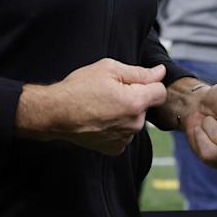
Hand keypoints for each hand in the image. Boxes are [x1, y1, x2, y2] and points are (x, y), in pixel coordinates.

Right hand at [16, 59, 166, 155]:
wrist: (56, 113)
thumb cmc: (79, 89)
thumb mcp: (110, 69)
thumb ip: (140, 72)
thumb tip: (160, 72)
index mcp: (135, 102)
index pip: (161, 91)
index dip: (150, 82)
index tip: (135, 81)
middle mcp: (134, 124)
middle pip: (146, 106)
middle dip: (135, 97)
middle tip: (111, 91)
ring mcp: (124, 138)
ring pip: (135, 119)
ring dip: (125, 112)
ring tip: (103, 105)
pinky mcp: (114, 148)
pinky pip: (124, 133)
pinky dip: (117, 126)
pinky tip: (101, 118)